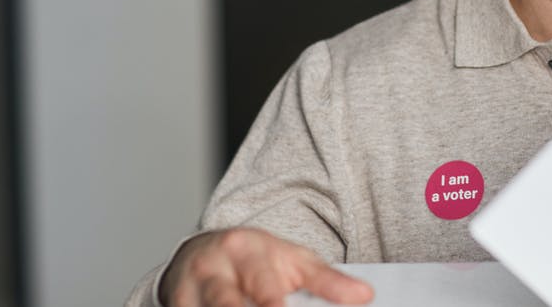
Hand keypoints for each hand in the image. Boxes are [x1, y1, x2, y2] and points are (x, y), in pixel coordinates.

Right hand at [159, 227, 373, 306]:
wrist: (203, 252)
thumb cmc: (256, 259)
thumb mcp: (294, 260)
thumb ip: (328, 280)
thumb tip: (365, 295)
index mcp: (245, 249)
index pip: (264, 287)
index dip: (274, 306)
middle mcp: (211, 270)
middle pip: (226, 304)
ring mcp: (186, 293)